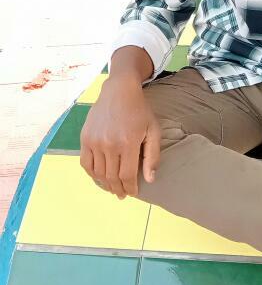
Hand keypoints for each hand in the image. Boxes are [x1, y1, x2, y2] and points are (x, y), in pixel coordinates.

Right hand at [79, 76, 161, 198]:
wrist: (119, 90)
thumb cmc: (139, 110)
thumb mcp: (153, 130)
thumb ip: (152, 155)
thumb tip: (149, 179)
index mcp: (128, 143)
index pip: (127, 176)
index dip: (130, 188)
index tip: (133, 193)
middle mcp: (109, 144)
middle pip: (112, 177)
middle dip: (118, 189)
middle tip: (123, 194)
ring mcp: (95, 141)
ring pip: (99, 173)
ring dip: (106, 185)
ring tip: (113, 188)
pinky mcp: (85, 138)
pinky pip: (86, 163)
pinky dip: (92, 174)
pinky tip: (99, 177)